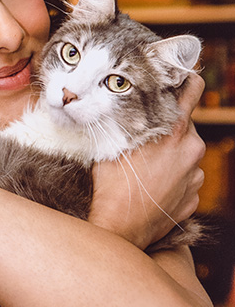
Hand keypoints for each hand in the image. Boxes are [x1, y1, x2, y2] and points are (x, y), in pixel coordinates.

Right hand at [89, 74, 205, 248]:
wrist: (118, 228)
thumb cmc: (110, 185)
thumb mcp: (112, 143)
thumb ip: (125, 120)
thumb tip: (116, 102)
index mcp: (174, 130)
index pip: (192, 90)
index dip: (186, 80)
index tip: (178, 78)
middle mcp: (192, 150)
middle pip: (184, 127)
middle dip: (166, 130)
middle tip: (143, 139)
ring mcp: (195, 177)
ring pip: (185, 156)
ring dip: (169, 157)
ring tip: (143, 171)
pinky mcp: (193, 198)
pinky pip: (184, 181)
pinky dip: (171, 181)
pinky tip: (149, 188)